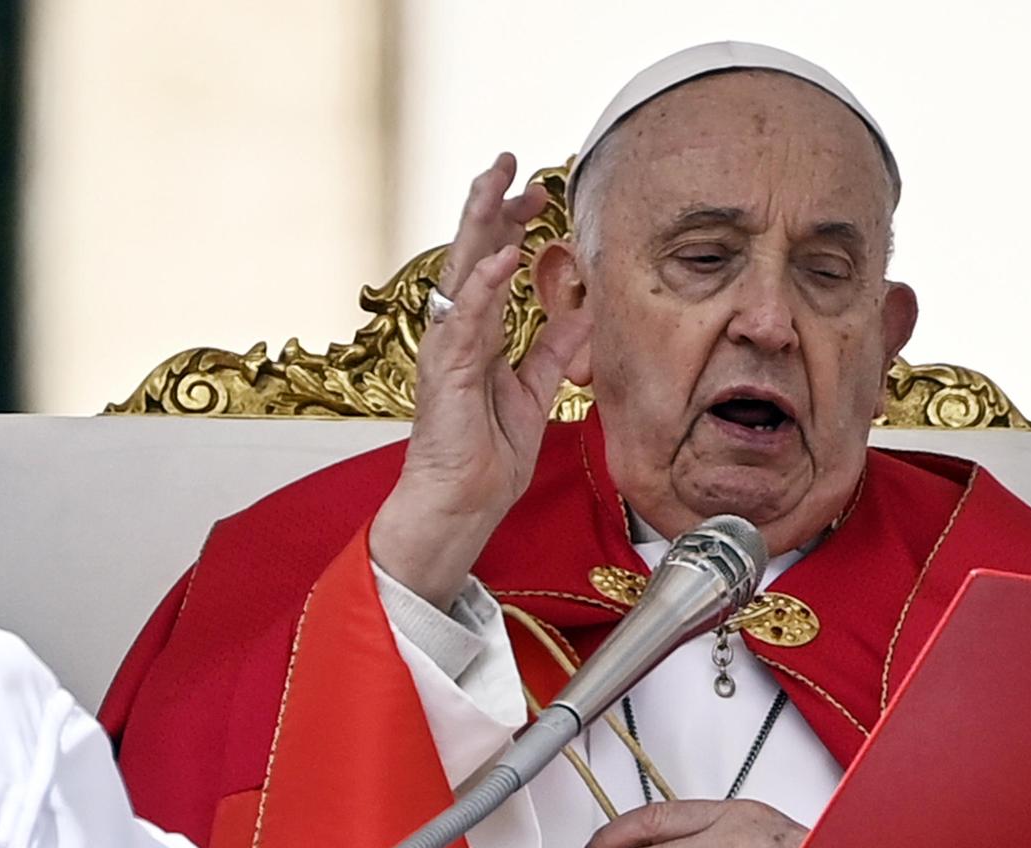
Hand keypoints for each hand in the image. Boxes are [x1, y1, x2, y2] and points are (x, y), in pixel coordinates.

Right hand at [370, 152, 593, 606]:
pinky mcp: (447, 371)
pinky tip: (502, 254)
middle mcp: (458, 332)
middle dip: (489, 202)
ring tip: (497, 181)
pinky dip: (484, 285)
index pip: (492, 264)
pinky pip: (466, 319)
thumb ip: (554, 349)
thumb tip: (583, 311)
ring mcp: (449, 348)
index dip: (511, 225)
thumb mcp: (536, 391)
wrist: (463, 503)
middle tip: (510, 160)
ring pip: (461, 270)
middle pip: (470, 251)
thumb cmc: (486, 455)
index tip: (539, 196)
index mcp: (478, 334)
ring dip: (480, 223)